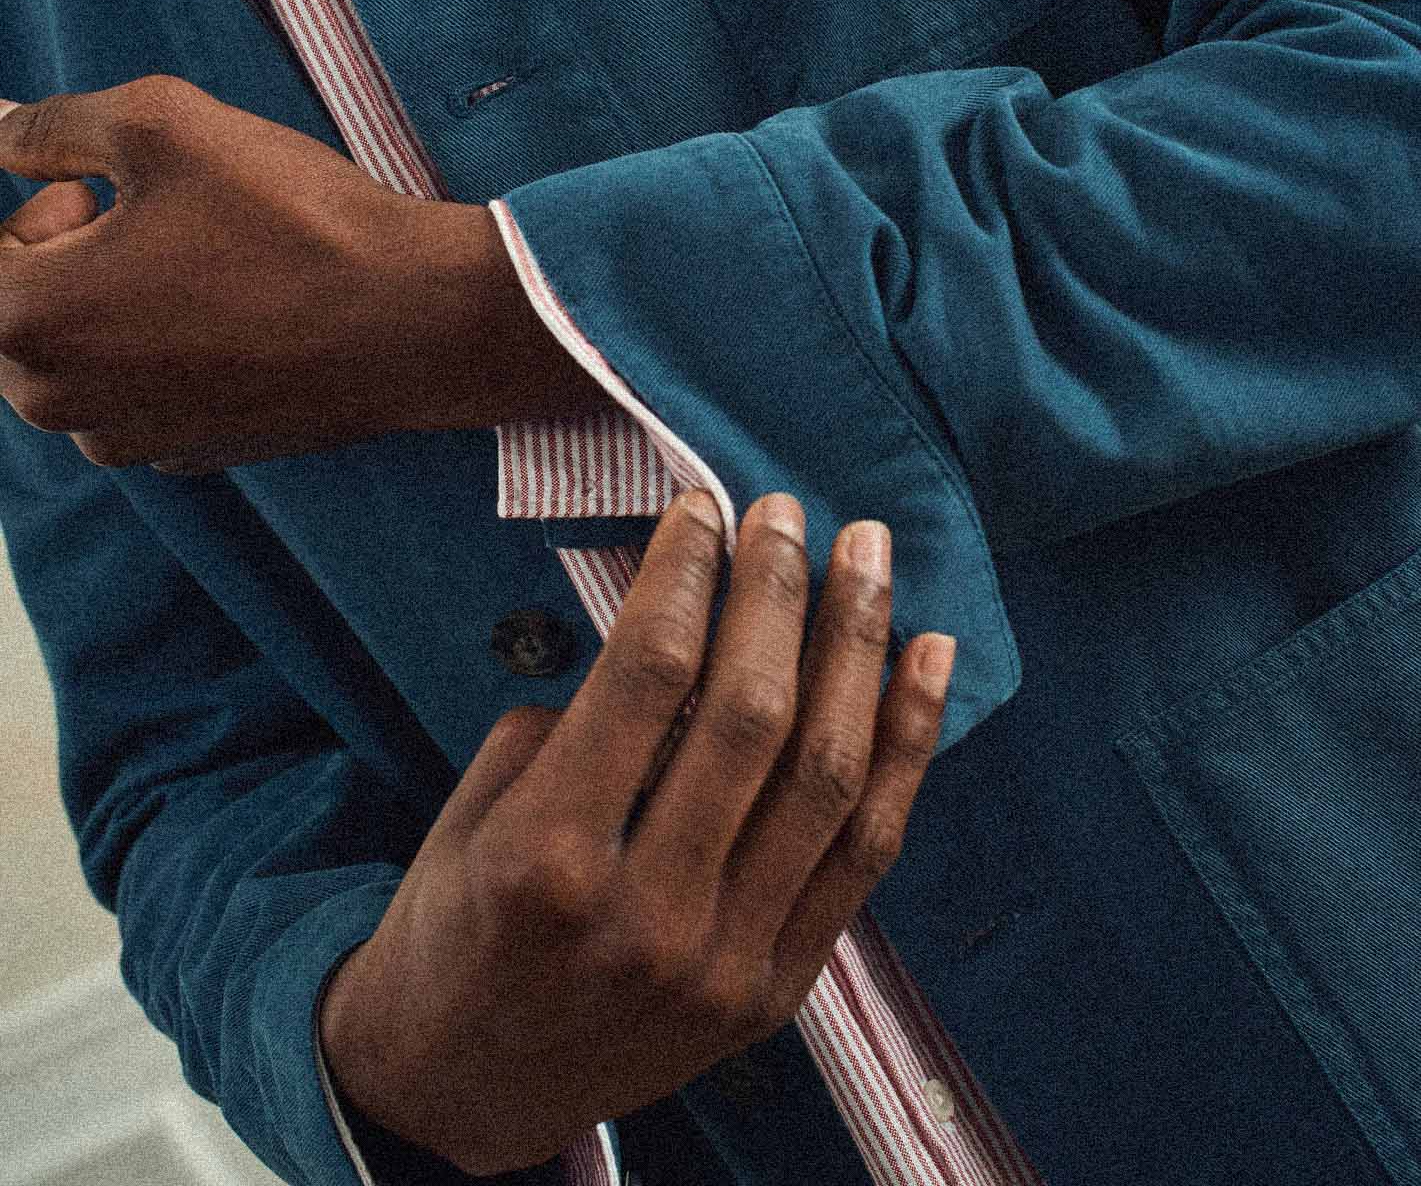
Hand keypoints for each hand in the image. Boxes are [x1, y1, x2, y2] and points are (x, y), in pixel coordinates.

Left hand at [0, 74, 573, 473]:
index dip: (45, 200)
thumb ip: (50, 125)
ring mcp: (120, 439)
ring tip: (206, 263)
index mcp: (25, 320)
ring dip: (112, 298)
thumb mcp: (161, 123)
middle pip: (13, 304)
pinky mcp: (181, 454)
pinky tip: (237, 315)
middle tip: (161, 215)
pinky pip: (133, 389)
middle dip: (64, 249)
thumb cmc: (291, 222)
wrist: (413, 322)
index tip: (107, 186)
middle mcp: (53, 401)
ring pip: (73, 350)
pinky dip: (162, 349)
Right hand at [319, 489, 954, 1175]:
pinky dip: (905, 746)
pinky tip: (926, 657)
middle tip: (785, 512)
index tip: (703, 507)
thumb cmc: (454, 927)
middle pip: (750, 713)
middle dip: (778, 590)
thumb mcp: (473, 813)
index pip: (647, 672)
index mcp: (548, 858)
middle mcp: (648, 914)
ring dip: (856, 646)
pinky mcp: (777, 991)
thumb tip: (677, 627)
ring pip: (826, 776)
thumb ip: (573, 725)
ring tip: (869, 555)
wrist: (462, 1090)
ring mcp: (725, 962)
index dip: (687, 570)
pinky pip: (866, 852)